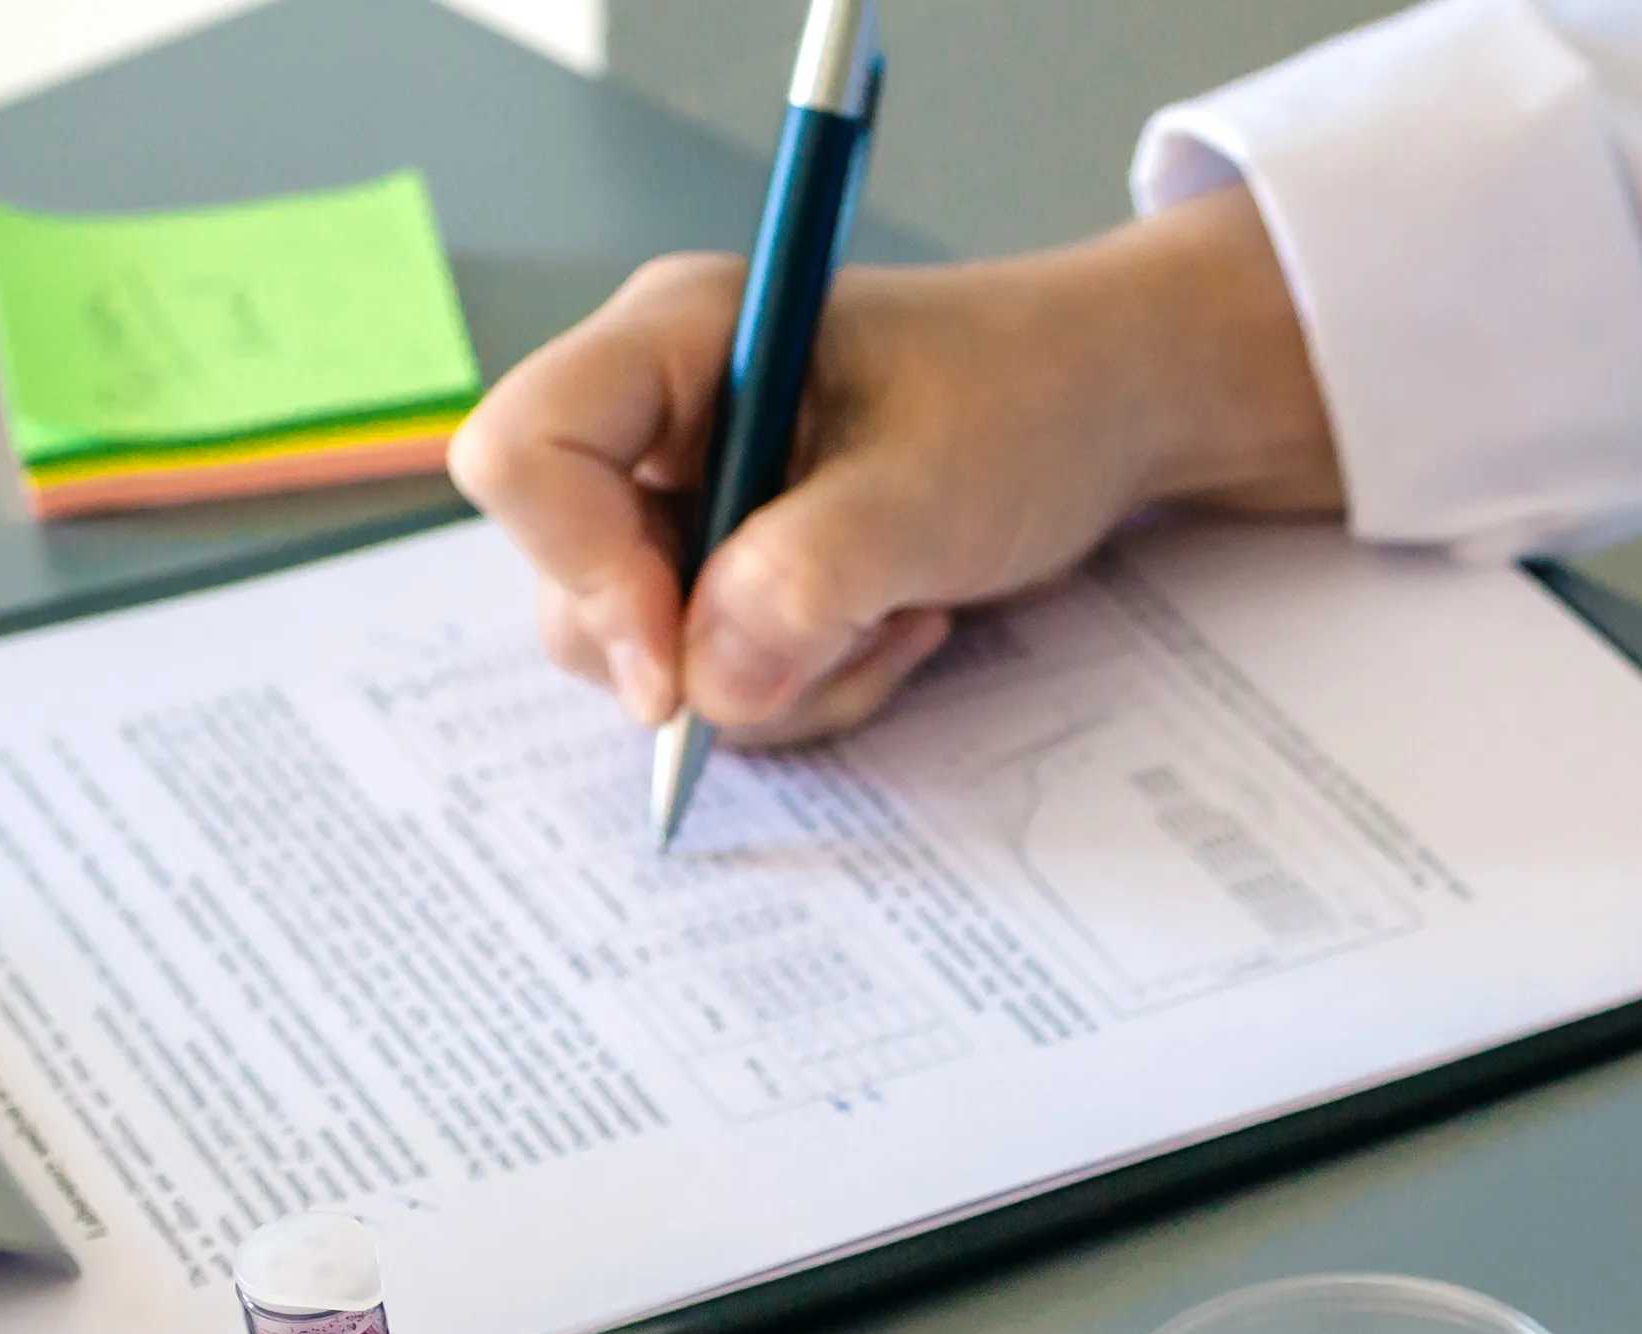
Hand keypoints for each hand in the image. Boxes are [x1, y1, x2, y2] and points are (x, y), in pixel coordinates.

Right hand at [445, 187, 1341, 744]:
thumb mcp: (935, 489)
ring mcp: (691, 501)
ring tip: (898, 617)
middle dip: (703, 649)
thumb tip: (704, 684)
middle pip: (569, 581)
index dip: (578, 570)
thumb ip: (811, 579)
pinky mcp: (733, 570)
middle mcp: (657, 421)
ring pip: (646, 653)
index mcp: (675, 341)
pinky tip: (900, 626)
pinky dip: (810, 685)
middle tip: (846, 632)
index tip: (675, 669)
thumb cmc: (1032, 401)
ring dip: (778, 680)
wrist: (1115, 413)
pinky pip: (719, 677)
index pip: (526, 453)